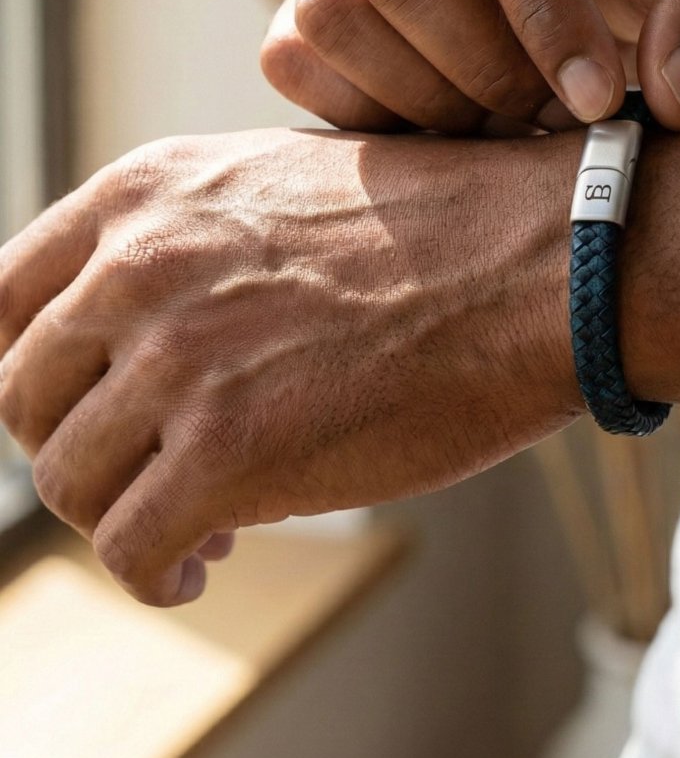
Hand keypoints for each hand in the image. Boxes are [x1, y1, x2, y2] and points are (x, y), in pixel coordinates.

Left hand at [0, 129, 578, 605]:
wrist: (546, 261)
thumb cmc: (448, 225)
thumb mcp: (291, 184)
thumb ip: (199, 239)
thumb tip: (157, 319)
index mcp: (147, 194)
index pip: (0, 300)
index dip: (31, 372)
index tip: (74, 410)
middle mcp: (139, 268)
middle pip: (29, 400)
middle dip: (82, 449)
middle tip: (147, 474)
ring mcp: (178, 360)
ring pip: (72, 482)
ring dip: (121, 518)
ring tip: (189, 528)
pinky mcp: (229, 453)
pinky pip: (131, 547)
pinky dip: (153, 573)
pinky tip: (201, 566)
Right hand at [261, 0, 679, 133]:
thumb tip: (675, 98)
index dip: (544, 19)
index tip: (597, 100)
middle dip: (484, 68)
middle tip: (557, 114)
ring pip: (334, 12)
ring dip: (427, 97)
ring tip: (511, 118)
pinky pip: (296, 54)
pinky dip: (368, 111)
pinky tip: (450, 118)